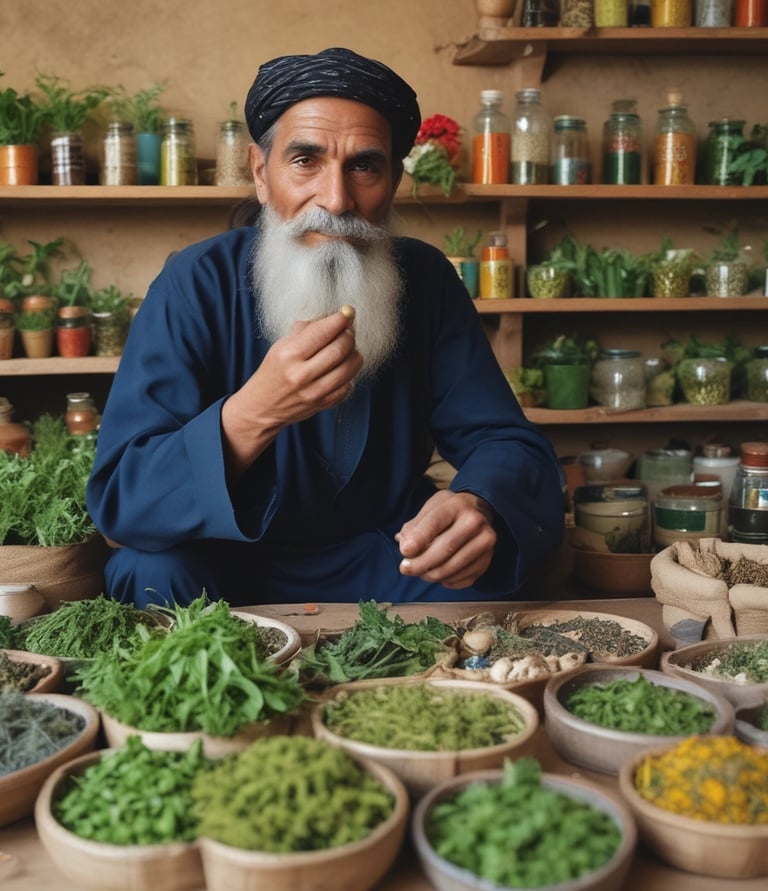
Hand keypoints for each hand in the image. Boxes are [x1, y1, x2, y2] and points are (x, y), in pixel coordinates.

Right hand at [222, 306, 361, 474]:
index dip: (340, 318)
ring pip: (350, 366)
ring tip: (347, 348)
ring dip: (354, 353)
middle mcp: (302, 374)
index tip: (347, 312)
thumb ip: (305, 329)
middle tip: (347, 330)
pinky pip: (349, 385)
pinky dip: (350, 374)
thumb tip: (331, 315)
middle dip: (349, 335)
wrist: (262, 407)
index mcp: (289, 354)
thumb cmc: (273, 372)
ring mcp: (314, 392)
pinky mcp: (323, 404)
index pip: (323, 331)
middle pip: (340, 348)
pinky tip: (341, 368)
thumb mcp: (281, 346)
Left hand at [396, 490, 496, 588]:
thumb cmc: (450, 511)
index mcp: (457, 505)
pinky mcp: (487, 561)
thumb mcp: (432, 508)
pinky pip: (462, 580)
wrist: (481, 512)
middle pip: (445, 549)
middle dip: (420, 564)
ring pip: (452, 568)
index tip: (404, 552)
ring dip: (431, 575)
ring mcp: (485, 542)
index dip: (418, 540)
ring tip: (421, 572)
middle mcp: (475, 522)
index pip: (435, 523)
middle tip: (405, 569)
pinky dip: (446, 581)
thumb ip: (415, 525)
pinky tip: (440, 573)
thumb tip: (404, 544)